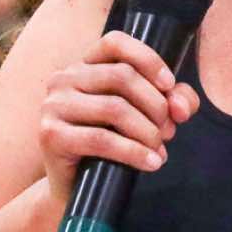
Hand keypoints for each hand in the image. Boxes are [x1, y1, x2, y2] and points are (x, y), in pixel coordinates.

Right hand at [39, 30, 198, 207]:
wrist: (77, 188)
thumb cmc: (112, 146)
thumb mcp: (144, 117)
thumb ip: (171, 101)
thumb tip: (181, 106)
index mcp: (84, 66)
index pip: (115, 42)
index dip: (147, 59)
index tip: (169, 86)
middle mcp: (63, 79)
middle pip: (122, 76)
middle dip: (156, 105)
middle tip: (169, 132)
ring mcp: (54, 105)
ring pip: (114, 108)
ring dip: (147, 131)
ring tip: (160, 150)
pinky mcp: (51, 135)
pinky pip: (101, 139)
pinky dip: (133, 152)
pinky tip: (151, 163)